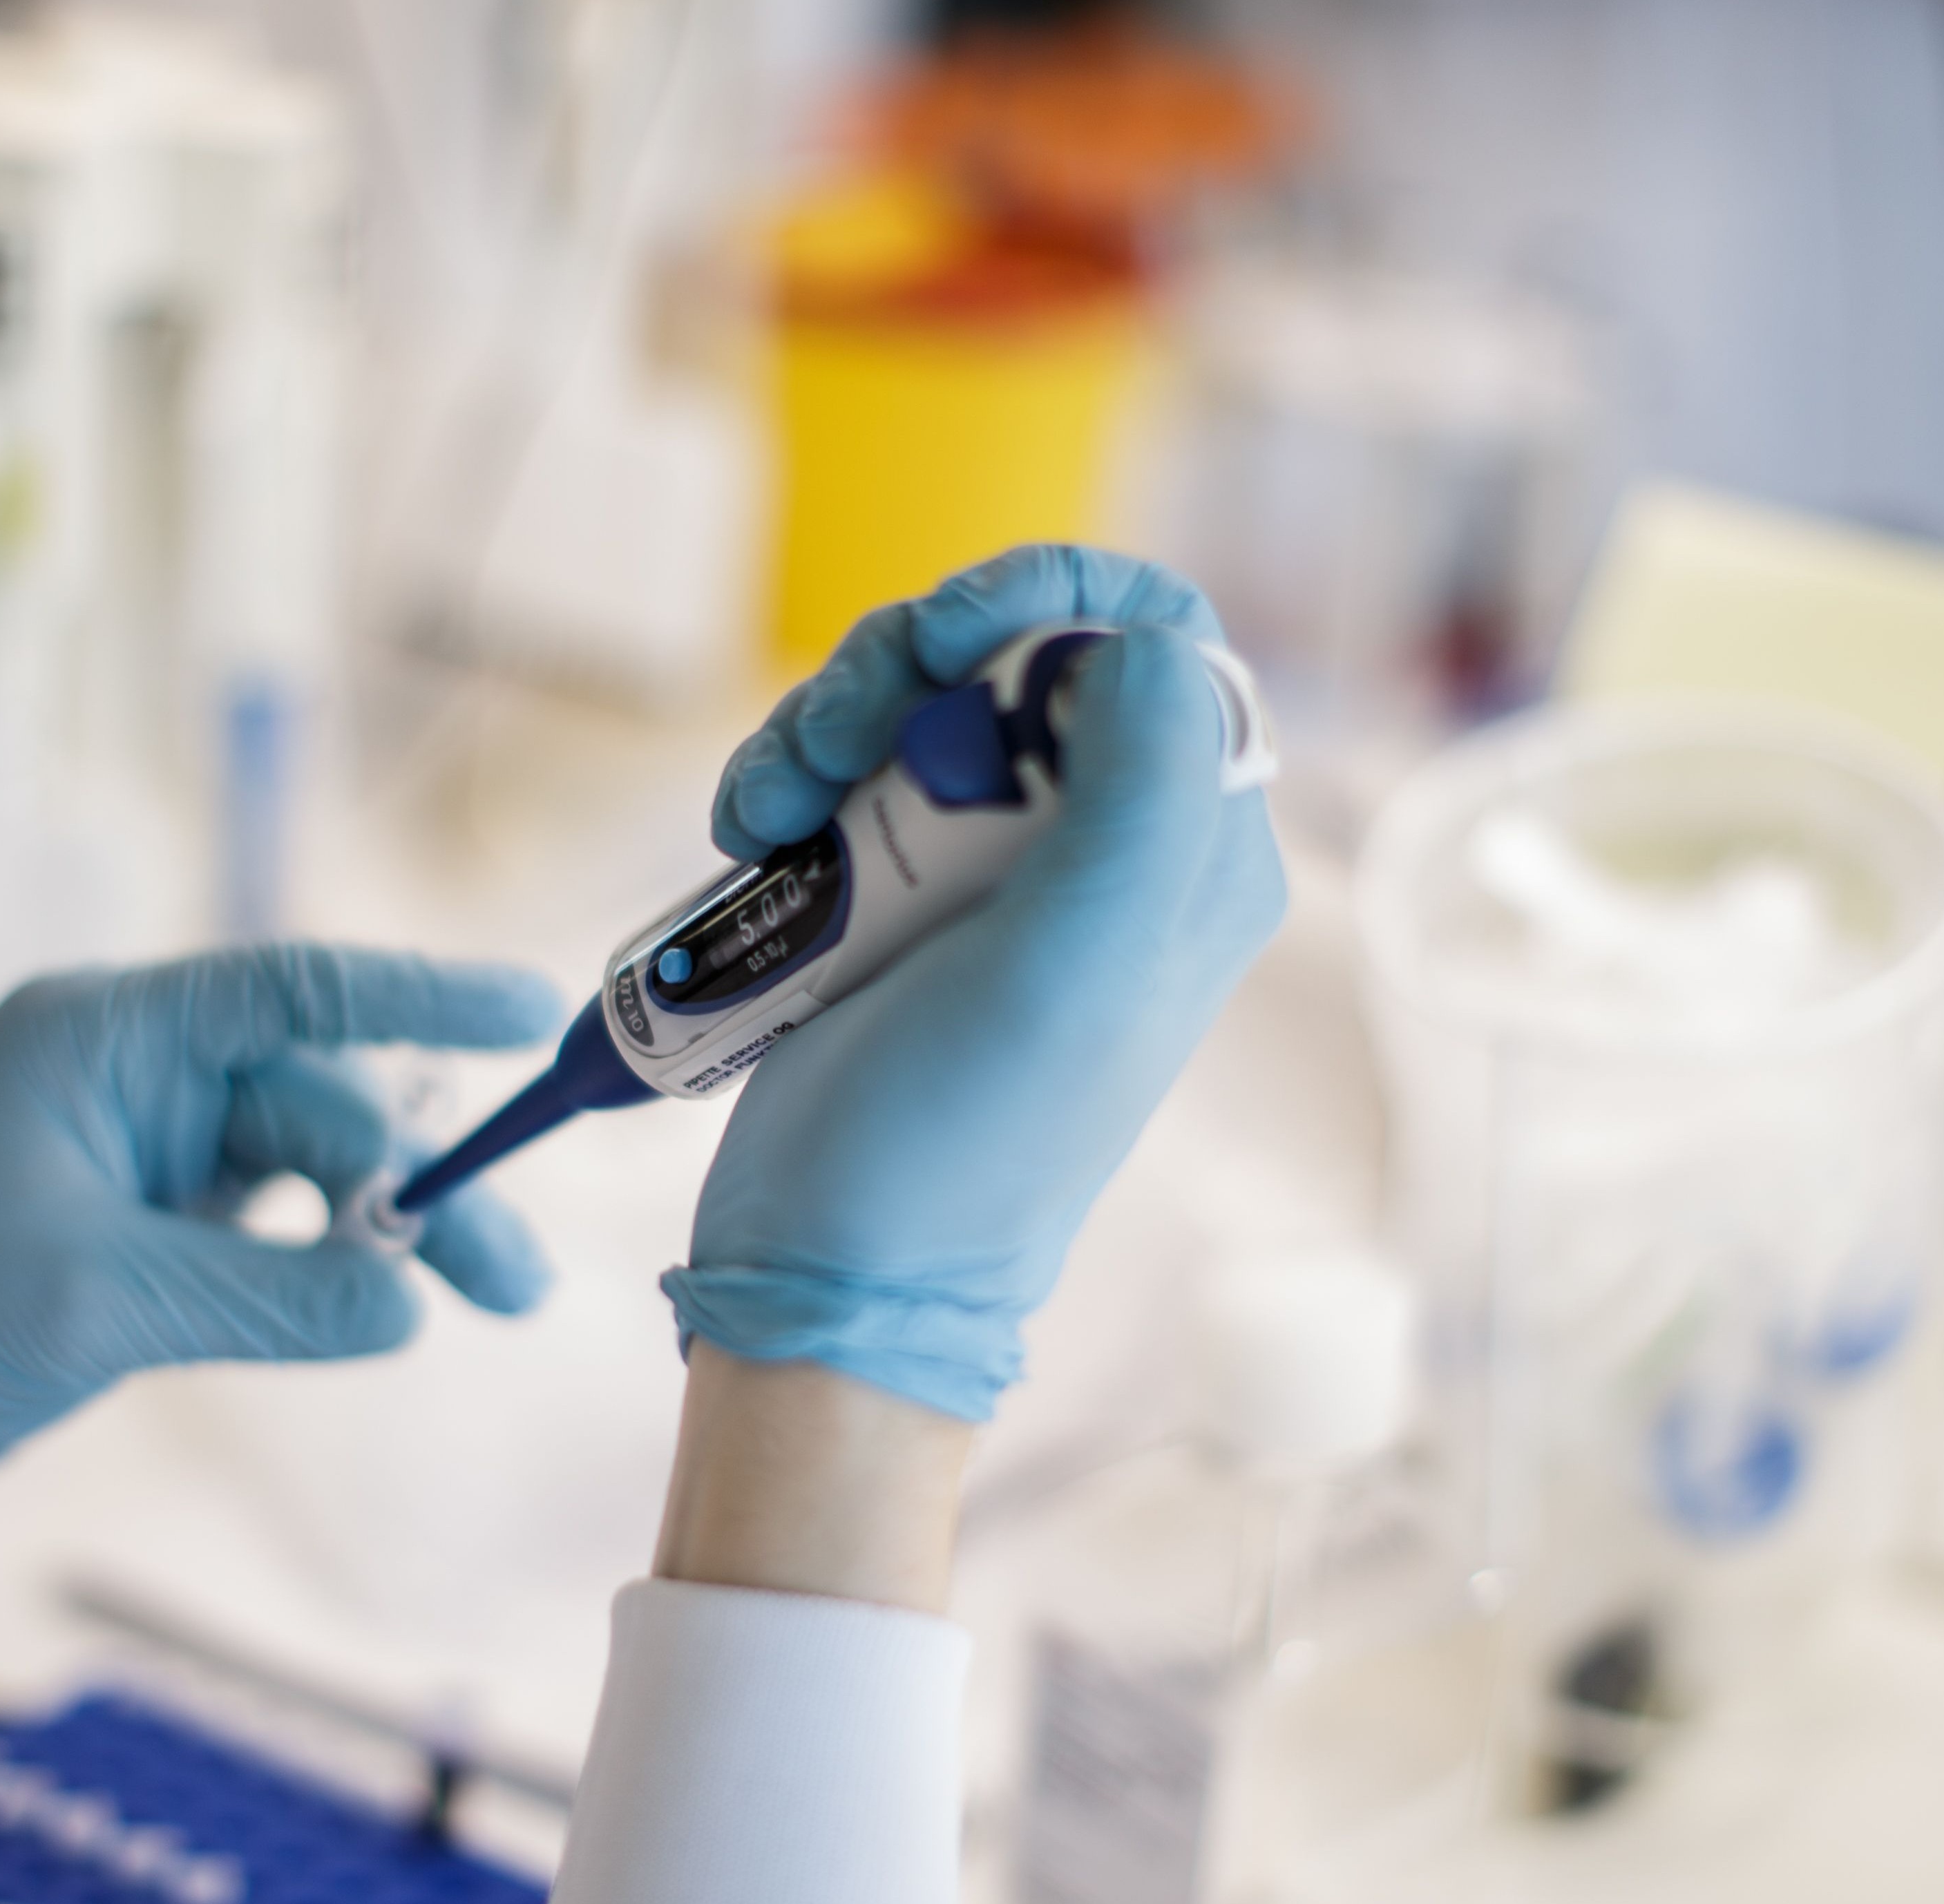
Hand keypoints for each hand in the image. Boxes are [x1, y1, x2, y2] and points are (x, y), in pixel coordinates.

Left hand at [0, 946, 560, 1537]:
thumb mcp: (96, 1305)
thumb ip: (267, 1294)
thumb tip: (408, 1298)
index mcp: (104, 1038)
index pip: (290, 991)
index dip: (418, 998)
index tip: (530, 1013)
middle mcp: (136, 1072)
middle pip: (324, 1102)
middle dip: (422, 1183)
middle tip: (513, 1281)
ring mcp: (148, 1144)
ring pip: (316, 1167)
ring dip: (401, 1230)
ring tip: (496, 1299)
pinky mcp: (155, 1218)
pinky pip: (281, 1222)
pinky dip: (342, 1259)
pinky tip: (397, 1300)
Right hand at [665, 546, 1286, 1421]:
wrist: (833, 1267)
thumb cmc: (961, 1137)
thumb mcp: (1082, 959)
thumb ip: (1147, 786)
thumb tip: (1140, 642)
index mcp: (1192, 852)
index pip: (1163, 637)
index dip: (1055, 596)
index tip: (949, 632)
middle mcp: (1111, 846)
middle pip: (1020, 651)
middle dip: (907, 665)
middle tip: (831, 741)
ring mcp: (999, 867)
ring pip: (922, 698)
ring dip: (827, 719)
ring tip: (767, 809)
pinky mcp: (902, 891)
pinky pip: (850, 766)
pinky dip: (788, 774)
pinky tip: (751, 834)